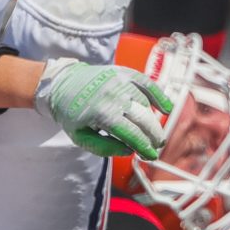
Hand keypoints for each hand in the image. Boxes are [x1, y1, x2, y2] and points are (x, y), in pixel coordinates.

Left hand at [35, 58, 171, 158]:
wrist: (63, 83)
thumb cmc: (71, 113)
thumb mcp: (80, 137)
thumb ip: (104, 147)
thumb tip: (128, 150)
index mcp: (101, 113)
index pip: (131, 134)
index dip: (144, 147)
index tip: (152, 156)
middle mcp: (114, 95)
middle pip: (143, 119)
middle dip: (153, 135)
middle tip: (157, 145)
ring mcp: (120, 81)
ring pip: (145, 104)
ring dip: (151, 120)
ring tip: (150, 131)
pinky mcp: (124, 72)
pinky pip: (147, 83)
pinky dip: (158, 95)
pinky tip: (167, 108)